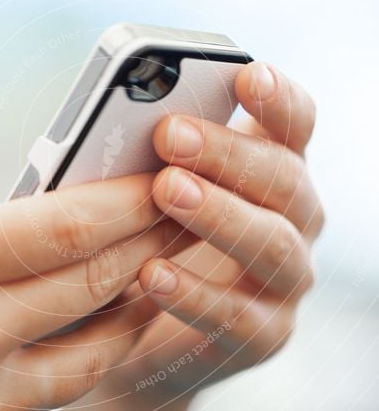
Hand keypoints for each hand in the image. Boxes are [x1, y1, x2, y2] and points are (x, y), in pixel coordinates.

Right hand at [0, 165, 185, 410]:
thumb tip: (0, 208)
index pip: (68, 228)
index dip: (128, 200)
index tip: (163, 180)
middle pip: (97, 285)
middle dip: (152, 243)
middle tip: (183, 214)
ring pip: (92, 354)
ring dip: (135, 309)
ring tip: (159, 272)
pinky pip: (42, 399)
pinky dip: (67, 360)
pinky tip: (78, 333)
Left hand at [96, 62, 323, 399]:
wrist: (139, 334)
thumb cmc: (144, 238)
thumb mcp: (148, 189)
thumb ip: (151, 157)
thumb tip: (114, 117)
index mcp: (272, 168)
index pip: (295, 122)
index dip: (277, 98)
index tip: (246, 76)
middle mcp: (294, 218)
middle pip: (284, 177)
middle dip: (228, 154)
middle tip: (170, 134)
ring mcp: (287, 279)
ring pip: (274, 243)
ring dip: (219, 214)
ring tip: (164, 192)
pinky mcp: (264, 334)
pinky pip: (239, 316)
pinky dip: (196, 293)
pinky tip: (151, 273)